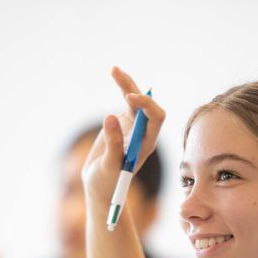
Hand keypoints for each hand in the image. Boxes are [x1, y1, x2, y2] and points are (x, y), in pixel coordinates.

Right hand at [81, 67, 165, 204]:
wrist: (101, 187)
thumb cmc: (107, 182)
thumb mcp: (109, 167)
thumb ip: (112, 145)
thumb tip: (110, 117)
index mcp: (146, 144)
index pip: (156, 119)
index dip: (146, 105)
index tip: (129, 98)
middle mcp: (144, 134)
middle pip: (148, 106)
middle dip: (136, 91)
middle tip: (118, 76)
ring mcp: (134, 127)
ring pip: (136, 101)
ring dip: (127, 84)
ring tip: (114, 69)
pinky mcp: (122, 123)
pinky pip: (126, 101)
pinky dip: (122, 86)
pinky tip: (115, 73)